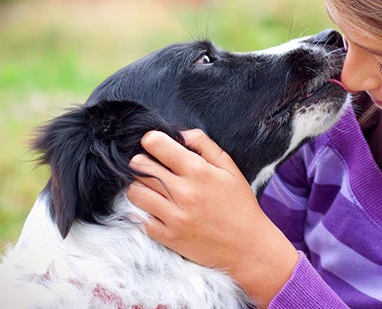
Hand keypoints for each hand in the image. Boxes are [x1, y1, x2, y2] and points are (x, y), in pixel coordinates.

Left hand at [126, 129, 297, 307]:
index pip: (156, 145)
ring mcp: (173, 216)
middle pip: (140, 166)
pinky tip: (156, 209)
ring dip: (139, 186)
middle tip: (153, 167)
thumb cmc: (240, 205)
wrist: (247, 247)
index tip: (154, 144)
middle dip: (142, 162)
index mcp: (198, 171)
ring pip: (134, 192)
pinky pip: (139, 218)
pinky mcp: (167, 237)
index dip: (151, 140)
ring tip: (152, 188)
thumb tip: (180, 133)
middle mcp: (183, 192)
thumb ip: (205, 145)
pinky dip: (143, 211)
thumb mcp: (230, 169)